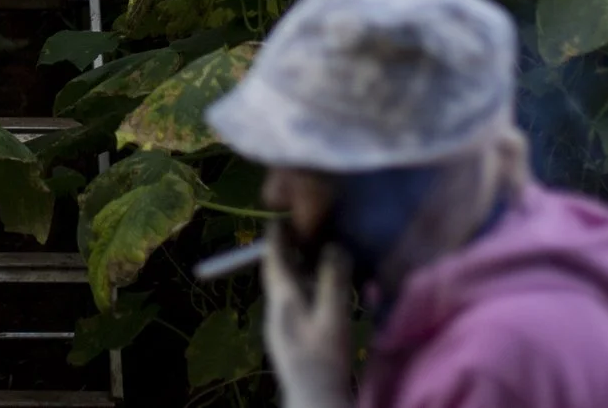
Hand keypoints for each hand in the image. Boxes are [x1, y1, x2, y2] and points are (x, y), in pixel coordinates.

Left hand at [261, 224, 352, 407]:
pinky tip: (319, 296)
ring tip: (315, 261)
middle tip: (300, 234)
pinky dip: (302, 291)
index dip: (276, 237)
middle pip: (276, 274)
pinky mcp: (288, 341)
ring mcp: (279, 328)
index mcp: (281, 300)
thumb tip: (334, 247)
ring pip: (284, 290)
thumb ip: (333, 280)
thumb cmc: (324, 357)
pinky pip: (292, 305)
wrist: (314, 399)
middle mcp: (274, 310)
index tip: (280, 218)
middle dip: (285, 252)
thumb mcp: (333, 316)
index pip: (273, 259)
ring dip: (296, 273)